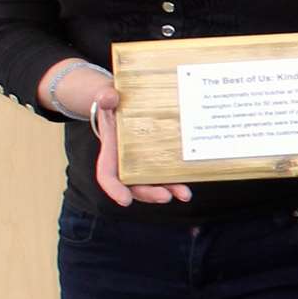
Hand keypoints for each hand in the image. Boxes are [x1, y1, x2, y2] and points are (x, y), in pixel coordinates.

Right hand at [89, 87, 190, 206]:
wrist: (123, 102)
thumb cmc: (114, 103)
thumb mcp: (108, 97)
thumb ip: (106, 98)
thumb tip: (108, 98)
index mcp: (111, 151)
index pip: (108, 175)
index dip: (115, 189)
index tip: (125, 201)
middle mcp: (127, 161)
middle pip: (135, 184)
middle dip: (150, 193)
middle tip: (166, 197)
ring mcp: (144, 161)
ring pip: (154, 182)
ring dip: (169, 189)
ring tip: (184, 194)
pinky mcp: (159, 156)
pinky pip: (167, 170)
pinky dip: (178, 177)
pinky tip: (192, 178)